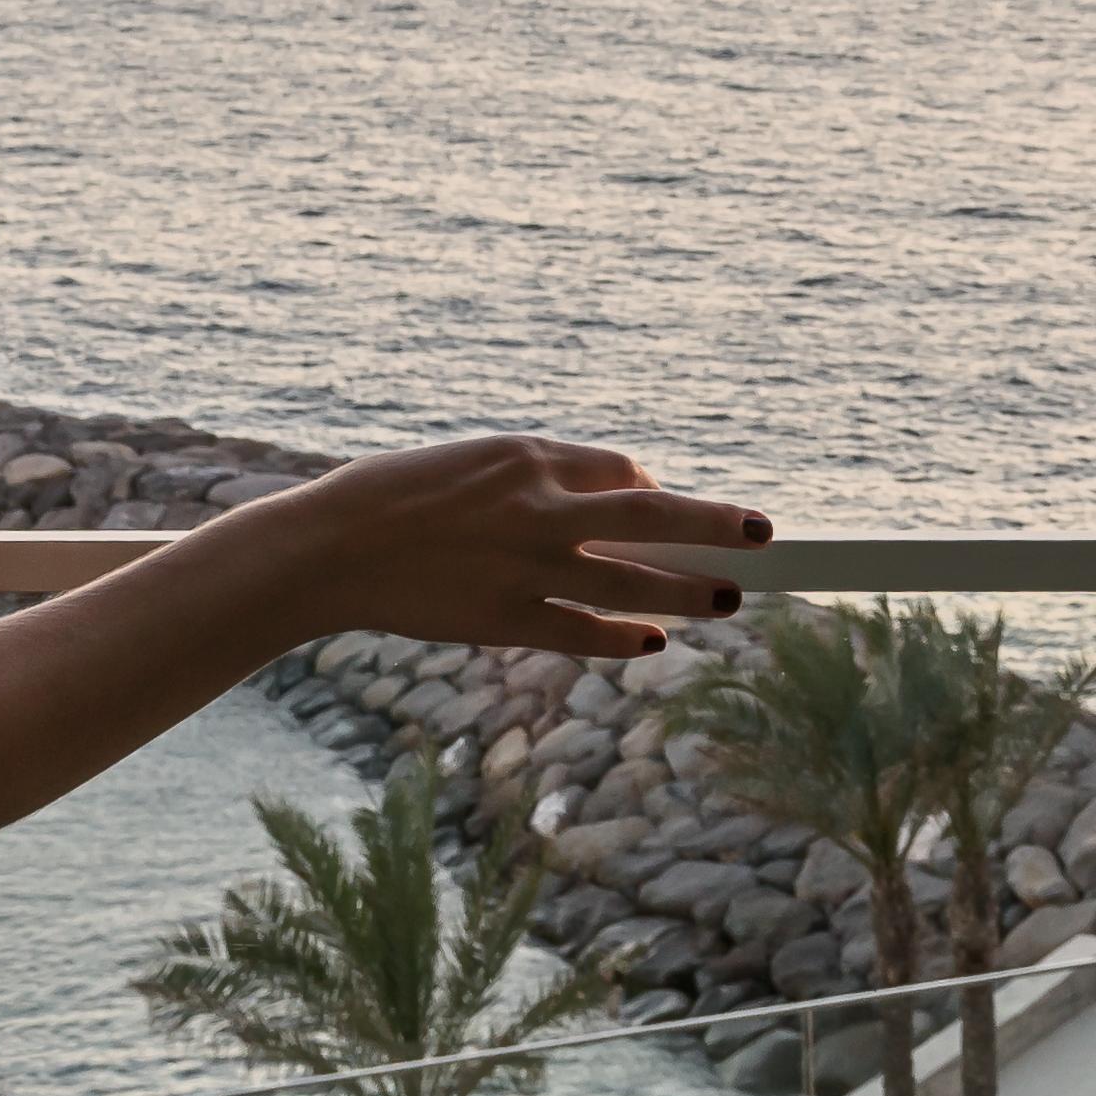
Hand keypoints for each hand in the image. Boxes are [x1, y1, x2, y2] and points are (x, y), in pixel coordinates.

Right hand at [264, 433, 767, 660]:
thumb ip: (539, 477)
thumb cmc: (396, 497)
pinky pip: (581, 631)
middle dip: (716, 523)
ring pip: (631, 581)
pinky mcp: (503, 620)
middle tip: (765, 533)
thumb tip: (609, 495)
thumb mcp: (474, 462)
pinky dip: (623, 635)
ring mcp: (526, 569)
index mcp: (528, 457)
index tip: (670, 507)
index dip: (656, 491)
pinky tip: (653, 638)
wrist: (330, 547)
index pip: (623, 471)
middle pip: (652, 517)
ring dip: (689, 591)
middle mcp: (538, 508)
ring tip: (732, 597)